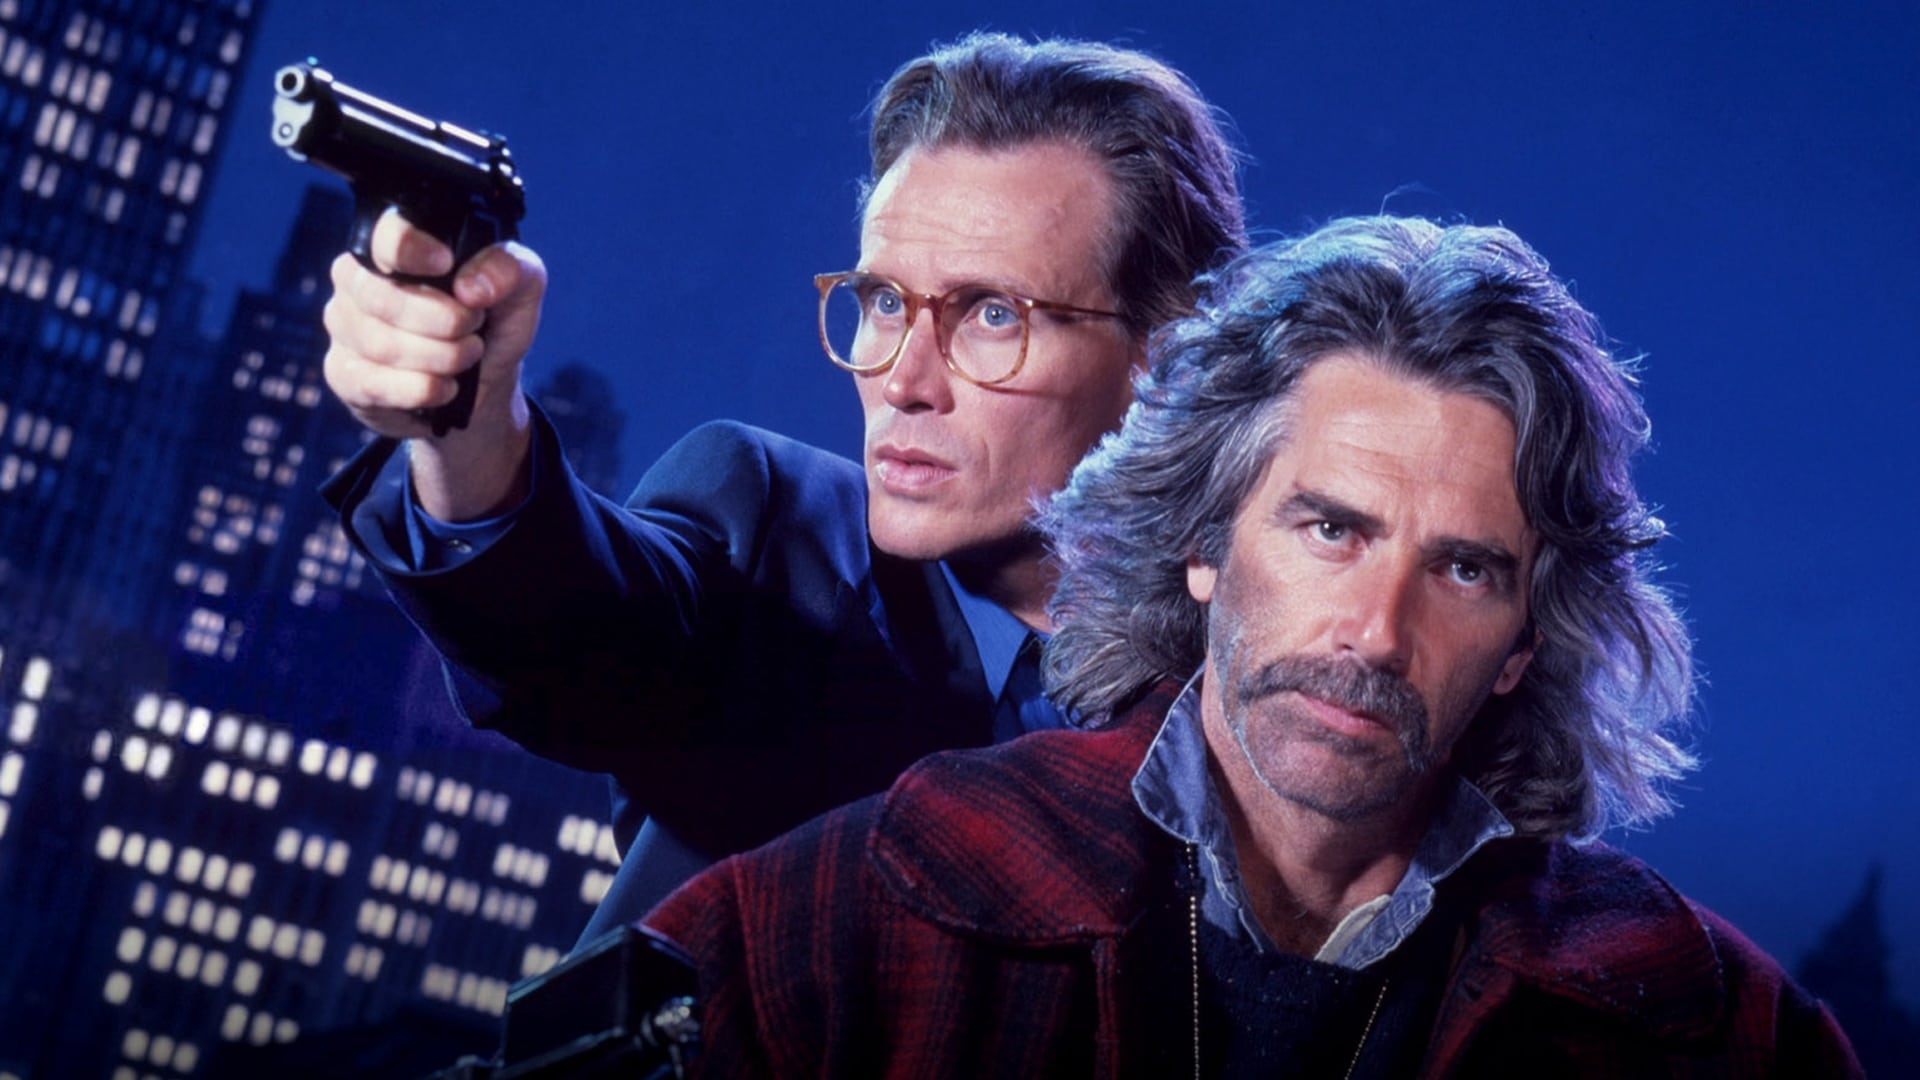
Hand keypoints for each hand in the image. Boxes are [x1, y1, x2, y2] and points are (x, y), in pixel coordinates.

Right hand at [322, 209, 546, 518]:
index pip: (384, 235)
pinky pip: (374, 383)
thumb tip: (471, 287)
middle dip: (443, 320)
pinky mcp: (345, 375)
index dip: (412, 250)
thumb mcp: (520, 290)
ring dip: (440, 357)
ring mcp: (345, 327)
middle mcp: (358, 280)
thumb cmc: (492, 324)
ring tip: (467, 357)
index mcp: (396, 247)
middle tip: (473, 327)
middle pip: (381, 296)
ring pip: (381, 345)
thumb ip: (509, 268)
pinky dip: (422, 389)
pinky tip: (445, 387)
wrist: (485, 384)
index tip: (446, 264)